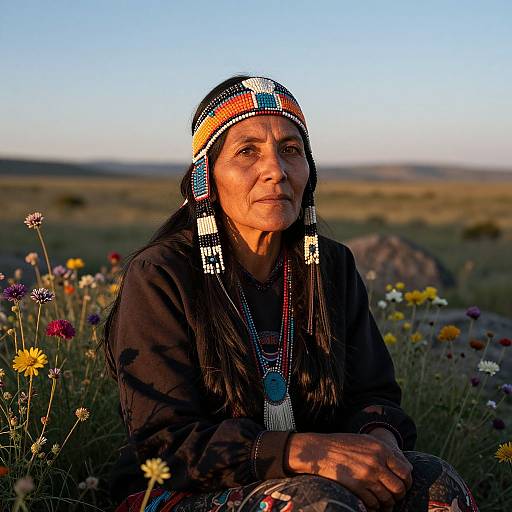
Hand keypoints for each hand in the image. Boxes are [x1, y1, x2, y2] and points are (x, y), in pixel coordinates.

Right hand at [285, 432, 412, 511]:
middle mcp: (376, 462)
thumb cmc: (343, 445)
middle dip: (398, 495)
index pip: (405, 471)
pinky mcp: (357, 487)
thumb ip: (384, 452)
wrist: (320, 450)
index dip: (407, 482)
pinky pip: (374, 504)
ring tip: (382, 501)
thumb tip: (405, 466)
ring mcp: (367, 476)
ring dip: (387, 503)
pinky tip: (371, 502)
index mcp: (381, 449)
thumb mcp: (365, 441)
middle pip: (399, 488)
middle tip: (393, 496)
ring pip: (388, 498)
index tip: (403, 486)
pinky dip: (375, 506)